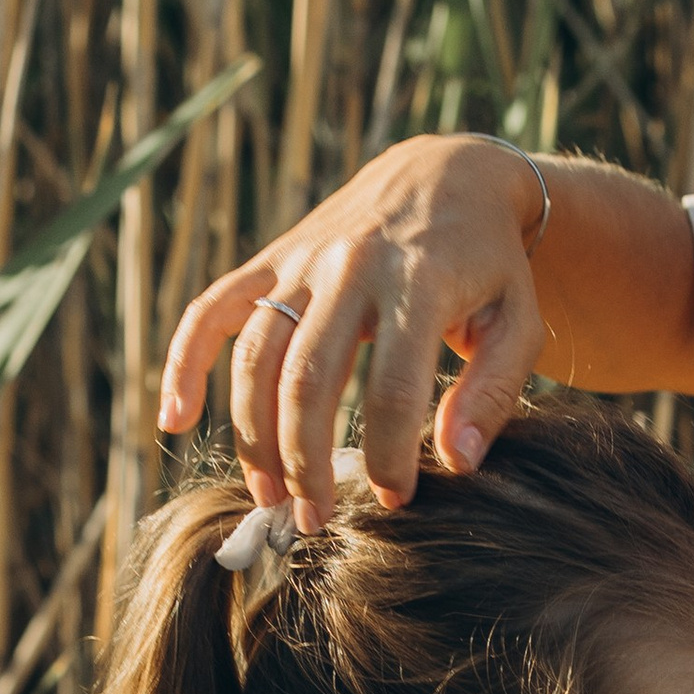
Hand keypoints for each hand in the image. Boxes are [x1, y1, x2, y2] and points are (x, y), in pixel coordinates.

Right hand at [157, 135, 545, 526]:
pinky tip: (174, 419)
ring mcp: (301, 260)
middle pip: (309, 379)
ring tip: (270, 499)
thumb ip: (492, 391)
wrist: (447, 173)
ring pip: (257, 357)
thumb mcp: (519, 321)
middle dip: (306, 460)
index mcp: (418, 282)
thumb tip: (458, 462)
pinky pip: (212, 310)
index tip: (394, 500)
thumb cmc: (489, 264)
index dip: (389, 454)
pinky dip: (183, 361)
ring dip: (254, 435)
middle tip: (314, 520)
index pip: (393, 387)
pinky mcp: (270, 259)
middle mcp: (350, 265)